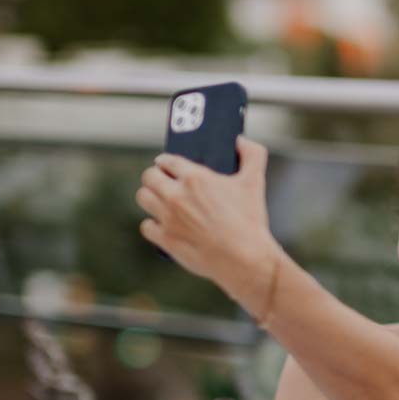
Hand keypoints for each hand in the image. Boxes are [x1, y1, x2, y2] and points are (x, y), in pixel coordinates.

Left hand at [137, 137, 279, 311]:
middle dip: (155, 177)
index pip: (166, 160)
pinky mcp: (166, 239)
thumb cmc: (250, 220)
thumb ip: (252, 154)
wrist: (244, 258)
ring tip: (160, 201)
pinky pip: (146, 226)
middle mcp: (176, 195)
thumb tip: (240, 140)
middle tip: (163, 183)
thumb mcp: (255, 182)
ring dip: (150, 197)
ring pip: (143, 198)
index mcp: (195, 178)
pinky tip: (163, 225)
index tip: (168, 166)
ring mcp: (168, 218)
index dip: (166, 162)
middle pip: (148, 176)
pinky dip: (153, 225)